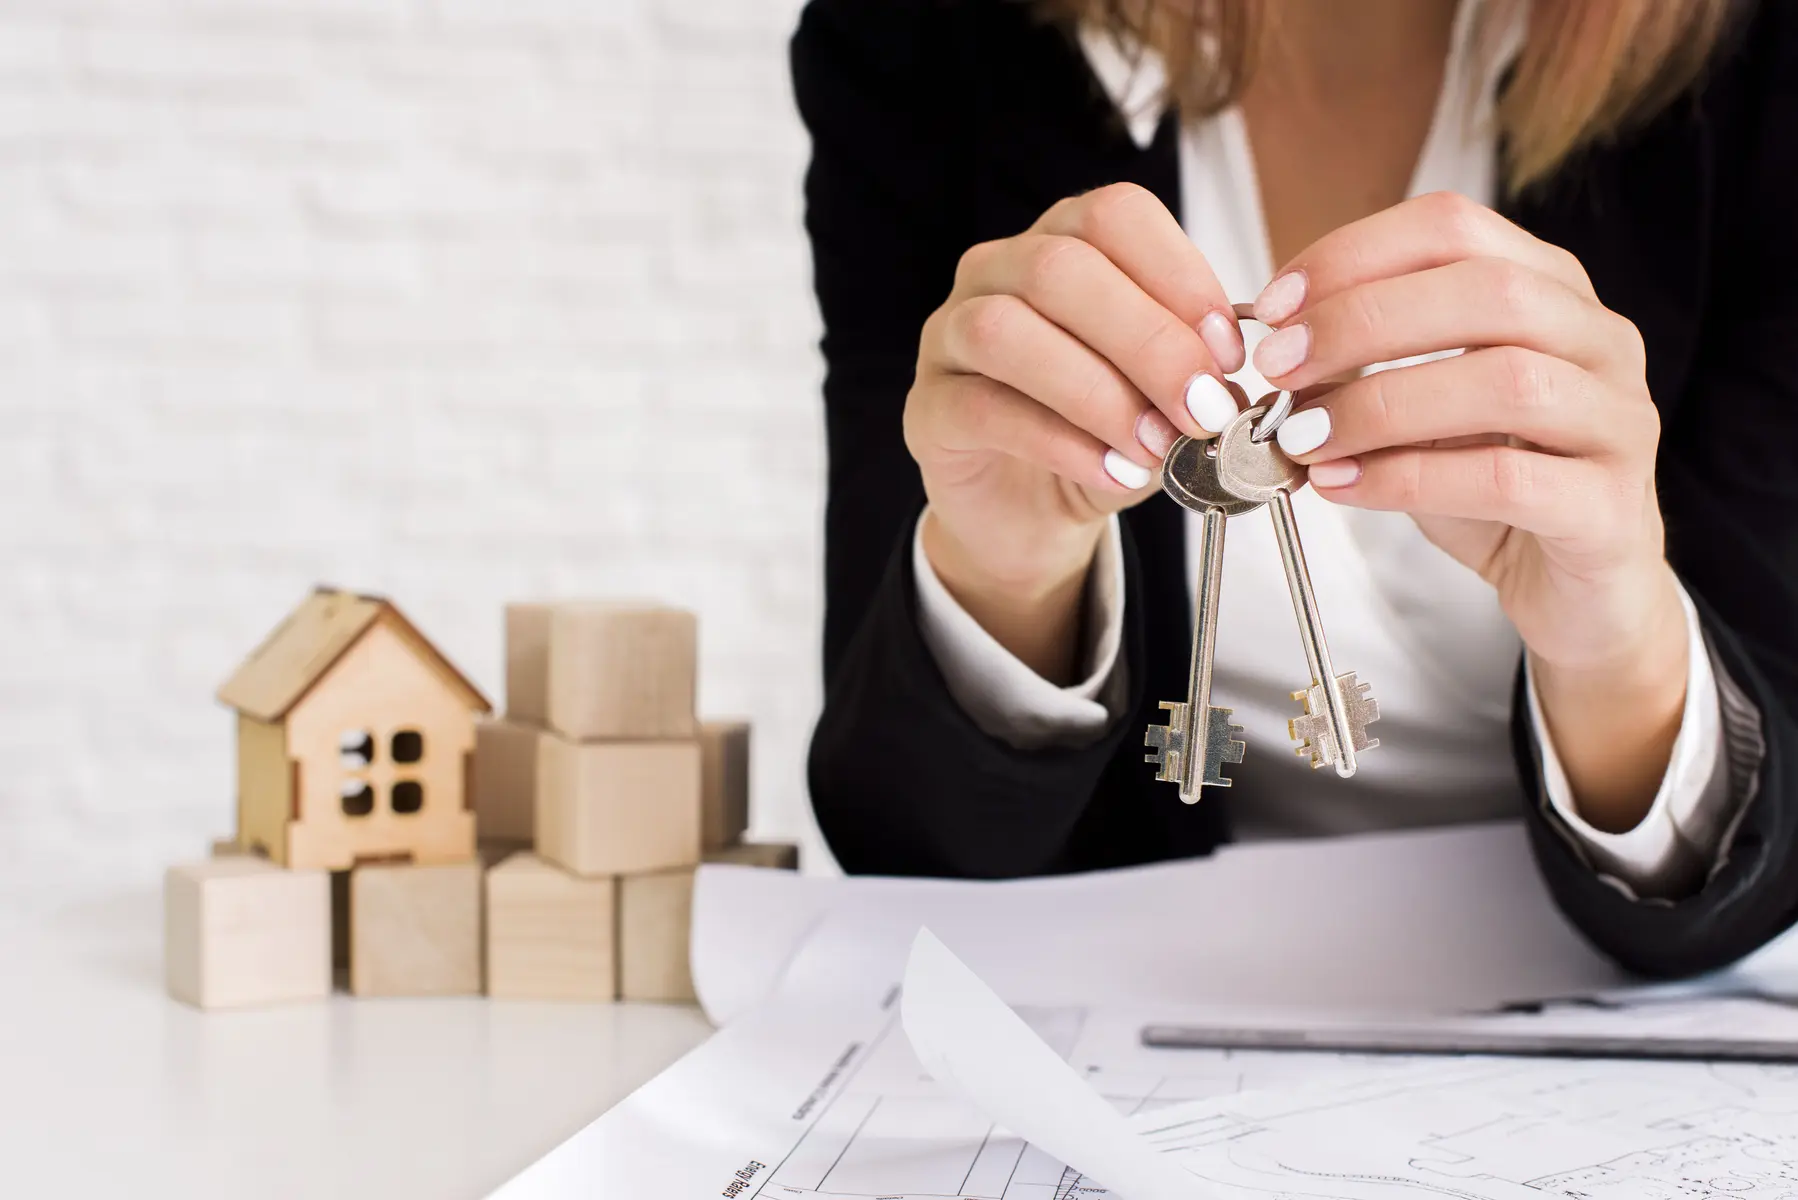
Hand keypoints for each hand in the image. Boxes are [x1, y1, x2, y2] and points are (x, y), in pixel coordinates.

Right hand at [907, 183, 1245, 679]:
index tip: (1227, 353)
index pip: (1114, 216)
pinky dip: (1061, 442)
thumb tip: (1228, 387)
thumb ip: (1190, 378)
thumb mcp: (1164, 398)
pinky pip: (984, 408)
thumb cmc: (1102, 437)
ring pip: (1006, 330)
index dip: (1180, 277)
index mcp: (1063, 242)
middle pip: (1061, 268)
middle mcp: (998, 272)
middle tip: (1204, 409)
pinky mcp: (929, 409)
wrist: (1034, 515)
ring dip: (1098, 392)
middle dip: (1148, 342)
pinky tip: (1112, 473)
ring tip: (1155, 447)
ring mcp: (950, 336)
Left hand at [1251, 191, 1687, 826]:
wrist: (1574, 587)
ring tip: (1302, 437)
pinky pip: (1506, 480)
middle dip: (1363, 322)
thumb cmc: (1494, 485)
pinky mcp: (1608, 508)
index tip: (1276, 306)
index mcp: (1550, 290)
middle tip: (1280, 368)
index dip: (1354, 255)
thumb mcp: (1422, 413)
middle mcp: (1599, 340)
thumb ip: (1364, 372)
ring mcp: (1617, 421)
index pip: (1453, 227)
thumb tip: (1275, 357)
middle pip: (1488, 291)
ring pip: (1505, 382)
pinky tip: (1341, 487)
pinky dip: (1408, 479)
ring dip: (1381, 405)